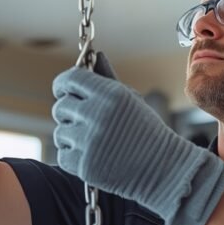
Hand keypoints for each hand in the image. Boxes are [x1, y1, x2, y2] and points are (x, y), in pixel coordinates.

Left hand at [52, 53, 223, 224]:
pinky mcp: (85, 166)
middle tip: (84, 120)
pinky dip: (73, 156)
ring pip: (60, 131)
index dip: (63, 85)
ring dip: (71, 135)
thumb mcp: (131, 99)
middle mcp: (97, 115)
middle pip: (60, 106)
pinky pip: (63, 155)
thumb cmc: (146, 131)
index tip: (65, 91)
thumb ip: (108, 78)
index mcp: (109, 94)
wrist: (163, 169)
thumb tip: (96, 55)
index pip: (69, 79)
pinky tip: (92, 155)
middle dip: (69, 112)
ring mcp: (89, 141)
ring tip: (92, 140)